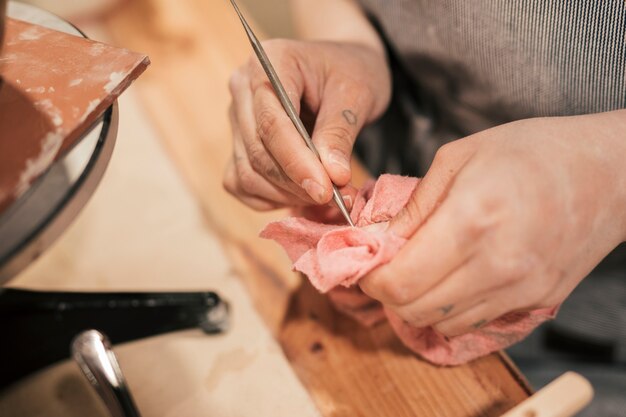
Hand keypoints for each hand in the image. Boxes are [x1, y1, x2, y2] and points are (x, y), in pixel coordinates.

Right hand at [223, 39, 390, 209]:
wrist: (342, 70)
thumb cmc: (351, 73)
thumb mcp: (357, 94)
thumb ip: (340, 133)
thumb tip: (333, 177)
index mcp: (270, 62)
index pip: (272, 123)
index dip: (297, 162)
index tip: (326, 190)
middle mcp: (243, 89)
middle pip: (257, 151)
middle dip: (297, 183)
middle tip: (340, 198)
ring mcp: (236, 119)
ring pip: (247, 174)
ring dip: (287, 195)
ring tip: (328, 195)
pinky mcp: (238, 145)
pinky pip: (242, 184)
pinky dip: (272, 198)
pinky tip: (303, 194)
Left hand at [360, 111, 625, 336]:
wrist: (609, 172)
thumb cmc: (532, 152)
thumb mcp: (458, 157)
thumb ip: (413, 205)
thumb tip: (378, 237)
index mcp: (471, 220)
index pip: (400, 281)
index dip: (369, 279)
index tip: (364, 263)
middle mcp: (497, 265)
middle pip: (414, 310)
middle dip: (387, 293)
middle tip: (385, 266)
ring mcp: (521, 290)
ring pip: (442, 323)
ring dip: (418, 303)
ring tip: (420, 270)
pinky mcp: (537, 302)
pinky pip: (475, 322)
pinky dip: (451, 309)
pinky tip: (453, 278)